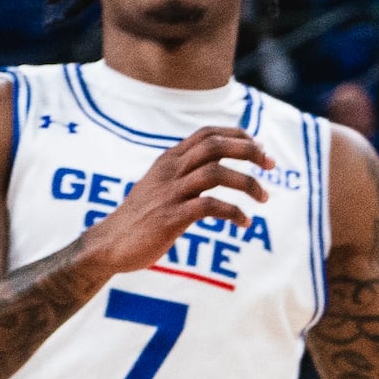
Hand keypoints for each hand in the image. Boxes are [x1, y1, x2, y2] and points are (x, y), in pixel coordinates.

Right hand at [78, 126, 269, 282]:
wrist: (108, 245)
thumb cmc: (139, 217)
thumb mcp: (159, 185)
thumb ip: (183, 172)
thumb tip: (217, 166)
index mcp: (169, 160)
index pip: (207, 133)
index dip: (237, 134)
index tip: (260, 147)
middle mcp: (170, 170)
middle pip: (215, 145)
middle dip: (249, 151)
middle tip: (270, 164)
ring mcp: (169, 193)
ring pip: (216, 173)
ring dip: (247, 183)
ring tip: (263, 197)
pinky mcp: (170, 217)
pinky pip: (210, 207)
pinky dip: (233, 212)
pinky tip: (244, 222)